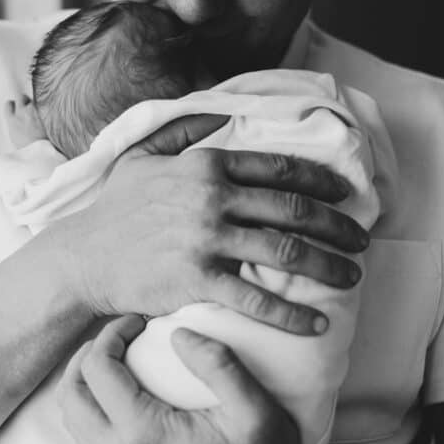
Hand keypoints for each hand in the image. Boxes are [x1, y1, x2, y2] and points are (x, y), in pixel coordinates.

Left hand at [59, 315, 311, 443]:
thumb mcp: (255, 407)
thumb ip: (218, 364)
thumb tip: (177, 333)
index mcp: (145, 436)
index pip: (98, 371)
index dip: (111, 335)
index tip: (139, 321)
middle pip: (70, 395)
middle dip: (87, 355)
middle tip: (120, 335)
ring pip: (72, 418)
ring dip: (85, 380)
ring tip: (119, 356)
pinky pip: (87, 435)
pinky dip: (93, 403)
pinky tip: (125, 386)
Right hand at [63, 113, 367, 335]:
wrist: (82, 258)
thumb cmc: (114, 209)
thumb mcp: (142, 156)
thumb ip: (182, 132)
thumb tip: (218, 118)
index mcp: (206, 165)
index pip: (279, 169)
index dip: (321, 182)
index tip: (346, 194)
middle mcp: (213, 198)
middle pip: (293, 211)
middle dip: (337, 226)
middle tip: (361, 240)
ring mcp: (206, 240)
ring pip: (284, 252)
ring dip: (327, 267)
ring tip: (351, 279)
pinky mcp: (197, 280)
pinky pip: (256, 299)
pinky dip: (291, 314)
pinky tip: (315, 325)